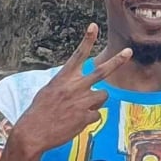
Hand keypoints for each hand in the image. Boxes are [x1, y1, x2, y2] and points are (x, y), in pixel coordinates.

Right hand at [9, 24, 130, 159]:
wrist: (32, 133)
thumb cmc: (39, 112)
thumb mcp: (49, 91)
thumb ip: (68, 85)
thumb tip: (87, 87)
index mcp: (63, 78)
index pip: (78, 55)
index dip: (86, 40)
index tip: (94, 26)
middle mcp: (74, 87)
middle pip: (101, 71)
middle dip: (116, 61)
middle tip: (128, 52)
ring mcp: (81, 101)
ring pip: (102, 96)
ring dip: (95, 101)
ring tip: (78, 110)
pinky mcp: (86, 116)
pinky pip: (96, 114)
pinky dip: (88, 118)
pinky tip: (74, 122)